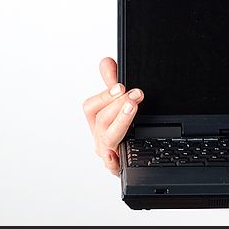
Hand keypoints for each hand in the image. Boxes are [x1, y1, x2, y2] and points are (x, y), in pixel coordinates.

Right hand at [82, 57, 143, 175]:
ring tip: (133, 107)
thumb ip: (112, 82)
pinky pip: (114, 166)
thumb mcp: (118, 103)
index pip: (92, 106)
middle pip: (101, 120)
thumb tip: (106, 61)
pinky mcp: (117, 167)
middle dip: (118, 104)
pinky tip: (117, 155)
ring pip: (109, 138)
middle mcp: (100, 136)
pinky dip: (113, 161)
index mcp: (98, 120)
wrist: (134, 158)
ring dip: (121, 120)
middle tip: (136, 93)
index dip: (104, 96)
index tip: (120, 86)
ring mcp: (108, 152)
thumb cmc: (122, 129)